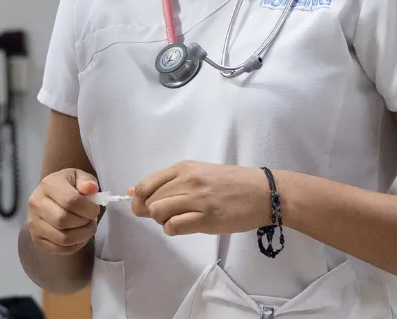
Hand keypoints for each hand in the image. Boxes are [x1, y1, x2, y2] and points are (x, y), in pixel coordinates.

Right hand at [25, 168, 101, 253]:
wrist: (53, 198)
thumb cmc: (69, 186)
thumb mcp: (80, 177)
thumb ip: (87, 181)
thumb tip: (90, 188)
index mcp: (48, 185)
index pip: (70, 201)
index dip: (88, 208)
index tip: (95, 209)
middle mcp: (36, 203)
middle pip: (64, 220)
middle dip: (84, 222)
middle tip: (90, 219)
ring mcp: (34, 223)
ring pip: (63, 238)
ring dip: (82, 236)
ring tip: (86, 227)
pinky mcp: (37, 239)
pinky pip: (60, 249)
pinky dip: (75, 245)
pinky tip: (79, 236)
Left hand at [132, 161, 271, 235]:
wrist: (264, 192)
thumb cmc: (233, 183)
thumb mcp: (200, 173)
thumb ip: (170, 182)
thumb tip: (132, 191)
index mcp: (184, 168)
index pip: (145, 185)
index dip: (139, 200)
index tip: (146, 207)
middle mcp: (187, 180)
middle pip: (149, 201)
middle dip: (153, 212)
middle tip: (171, 214)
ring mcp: (197, 199)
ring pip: (157, 213)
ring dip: (163, 221)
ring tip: (180, 219)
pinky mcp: (206, 218)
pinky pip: (173, 226)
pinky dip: (174, 229)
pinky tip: (187, 225)